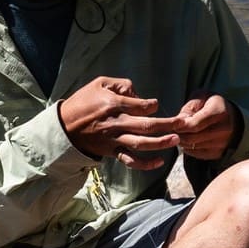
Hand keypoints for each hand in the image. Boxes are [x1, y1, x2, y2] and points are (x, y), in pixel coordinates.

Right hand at [60, 73, 183, 171]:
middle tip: (184, 123)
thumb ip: (121, 84)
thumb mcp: (99, 83)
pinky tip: (159, 162)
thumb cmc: (82, 102)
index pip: (140, 106)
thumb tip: (138, 93)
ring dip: (161, 143)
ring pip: (141, 144)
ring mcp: (114, 140)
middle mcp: (115, 123)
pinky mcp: (112, 152)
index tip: (155, 105)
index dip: (152, 105)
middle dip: (167, 124)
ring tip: (177, 140)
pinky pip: (130, 161)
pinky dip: (145, 164)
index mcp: (113, 104)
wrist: (64, 128)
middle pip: (146, 125)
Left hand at [170, 93, 239, 162]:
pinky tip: (189, 139)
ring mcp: (222, 144)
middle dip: (178, 134)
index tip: (171, 124)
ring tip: (182, 132)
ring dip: (182, 141)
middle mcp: (223, 130)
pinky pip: (196, 154)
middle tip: (173, 128)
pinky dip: (188, 148)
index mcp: (219, 112)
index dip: (179, 126)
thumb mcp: (202, 98)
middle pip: (191, 138)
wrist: (234, 119)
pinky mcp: (218, 153)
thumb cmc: (214, 105)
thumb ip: (189, 108)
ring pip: (192, 147)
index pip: (194, 125)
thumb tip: (177, 123)